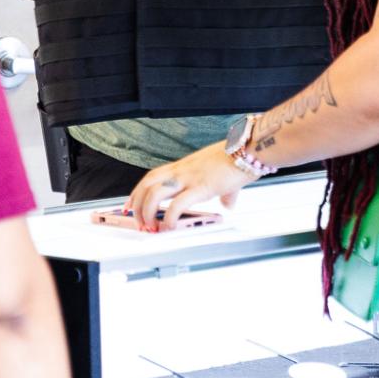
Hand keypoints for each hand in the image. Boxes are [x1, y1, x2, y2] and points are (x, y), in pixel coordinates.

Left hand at [126, 143, 251, 230]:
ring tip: (151, 227)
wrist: (247, 150)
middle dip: (137, 205)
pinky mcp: (200, 188)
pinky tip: (170, 227)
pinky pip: (177, 205)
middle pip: (146, 185)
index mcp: (183, 167)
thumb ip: (224, 193)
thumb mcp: (222, 177)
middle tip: (139, 222)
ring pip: (154, 194)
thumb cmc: (235, 159)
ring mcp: (189, 179)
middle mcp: (181, 171)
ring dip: (147, 213)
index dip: (137, 192)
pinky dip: (169, 218)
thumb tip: (229, 203)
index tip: (131, 206)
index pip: (151, 178)